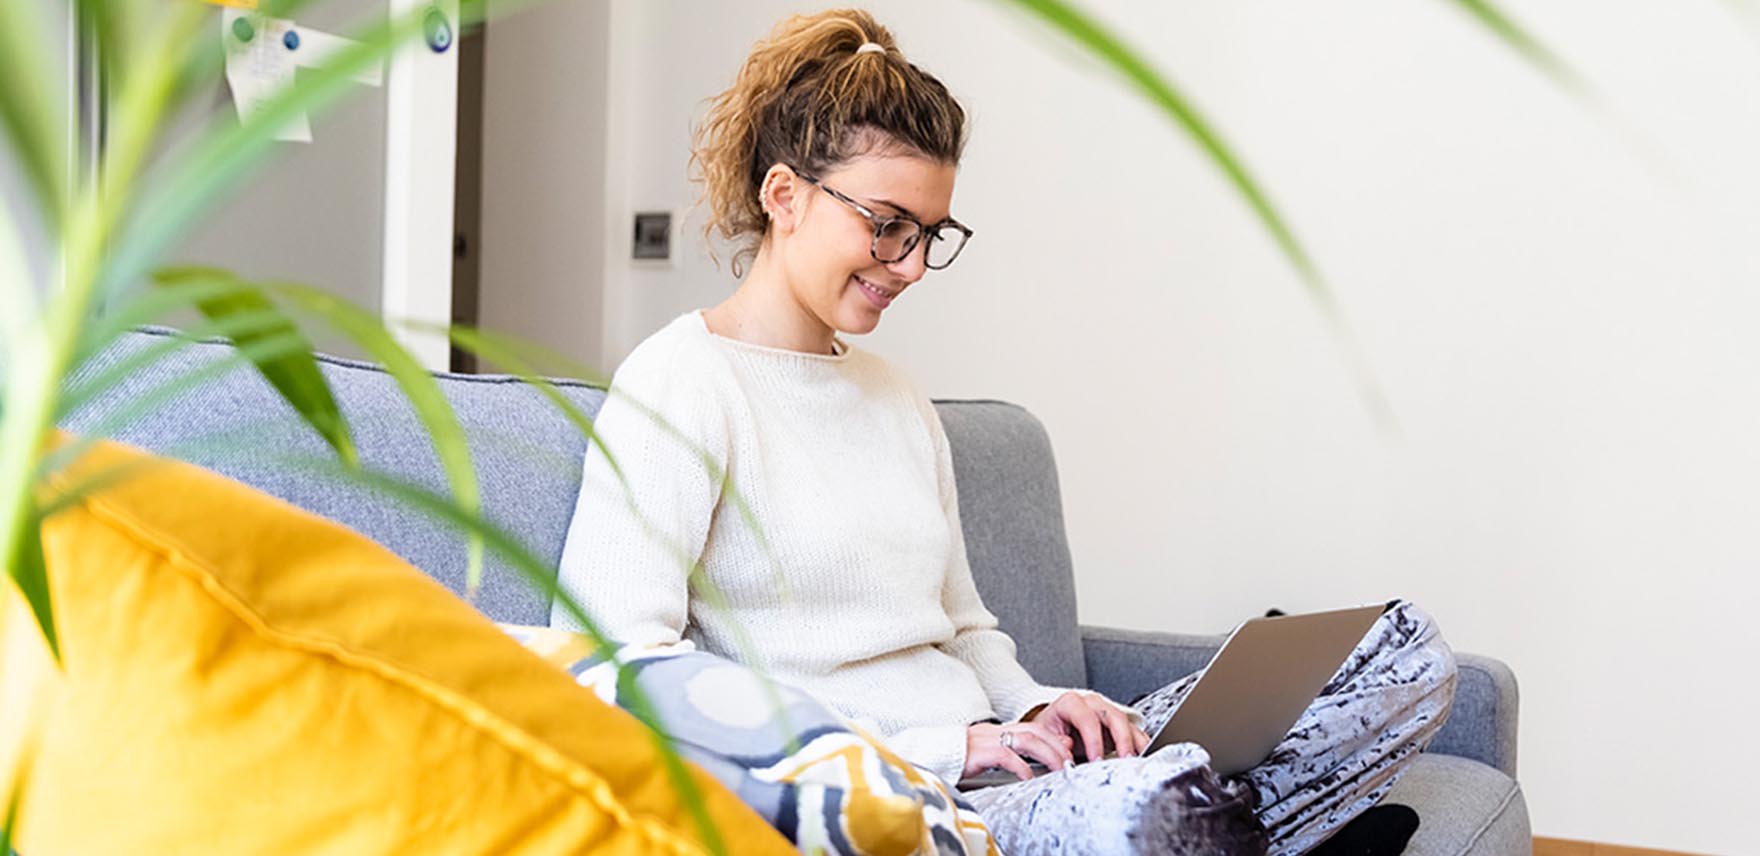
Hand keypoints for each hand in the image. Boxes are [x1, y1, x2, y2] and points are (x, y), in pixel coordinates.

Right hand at [963, 721, 1073, 780]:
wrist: (929, 755)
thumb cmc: (957, 759)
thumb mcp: (986, 755)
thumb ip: (1009, 755)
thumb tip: (1033, 765)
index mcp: (999, 730)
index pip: (1034, 727)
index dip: (1054, 737)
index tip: (1069, 749)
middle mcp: (995, 731)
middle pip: (1036, 730)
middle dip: (1057, 745)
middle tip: (1070, 761)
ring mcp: (987, 739)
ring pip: (1027, 739)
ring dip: (1048, 753)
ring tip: (1060, 768)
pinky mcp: (978, 751)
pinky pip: (1006, 756)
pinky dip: (1022, 767)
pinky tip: (1030, 778)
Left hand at [1029, 691, 1150, 763]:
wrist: (1051, 732)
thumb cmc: (1047, 734)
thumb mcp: (1043, 737)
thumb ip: (1054, 741)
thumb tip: (1068, 746)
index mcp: (1070, 704)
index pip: (1086, 718)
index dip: (1093, 740)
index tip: (1096, 760)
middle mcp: (1091, 704)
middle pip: (1113, 716)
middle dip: (1121, 740)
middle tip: (1123, 761)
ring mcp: (1106, 713)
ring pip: (1127, 723)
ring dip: (1135, 743)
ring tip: (1137, 762)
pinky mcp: (1117, 726)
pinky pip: (1134, 732)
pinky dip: (1140, 745)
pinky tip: (1143, 757)